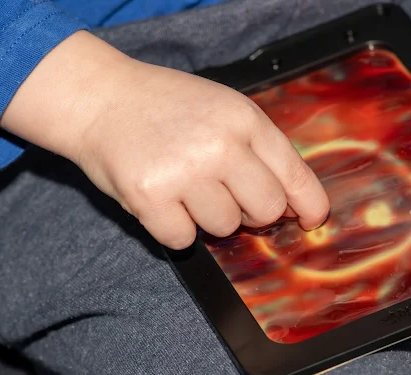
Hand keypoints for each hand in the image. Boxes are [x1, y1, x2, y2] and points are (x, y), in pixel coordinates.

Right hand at [0, 31, 329, 249]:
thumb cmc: (165, 107)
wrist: (100, 98)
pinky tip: (162, 199)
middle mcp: (220, 146)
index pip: (295, 176)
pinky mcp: (150, 198)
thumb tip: (291, 203)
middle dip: (252, 213)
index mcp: (244, 120)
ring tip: (183, 186)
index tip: (310, 220)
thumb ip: (258, 149)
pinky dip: (174, 228)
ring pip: (224, 228)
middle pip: (266, 211)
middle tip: (226, 195)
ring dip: (207, 217)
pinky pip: (183, 240)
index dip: (309, 205)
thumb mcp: (223, 109)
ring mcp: (184, 172)